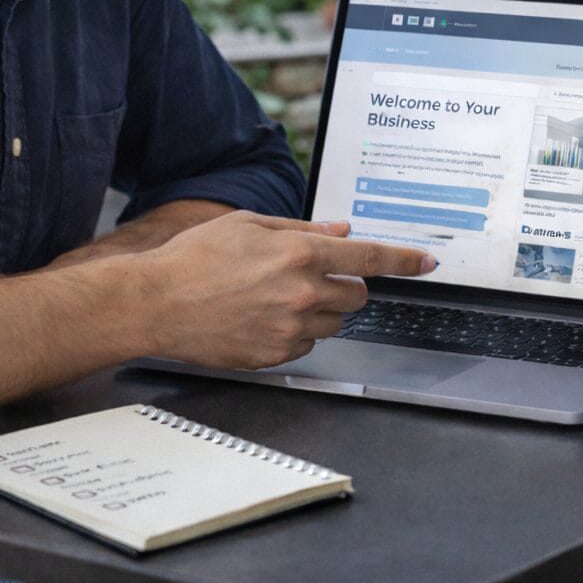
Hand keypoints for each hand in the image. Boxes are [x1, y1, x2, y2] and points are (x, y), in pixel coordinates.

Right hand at [137, 211, 436, 369]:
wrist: (154, 303)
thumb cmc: (195, 257)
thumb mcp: (250, 226)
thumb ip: (303, 230)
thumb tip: (343, 232)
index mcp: (300, 254)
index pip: (371, 258)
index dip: (405, 260)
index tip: (427, 262)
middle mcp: (302, 293)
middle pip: (357, 297)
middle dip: (345, 286)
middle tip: (312, 278)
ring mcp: (289, 329)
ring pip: (333, 324)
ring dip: (320, 311)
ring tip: (275, 297)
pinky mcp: (273, 356)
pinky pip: (305, 346)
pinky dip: (296, 333)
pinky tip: (261, 318)